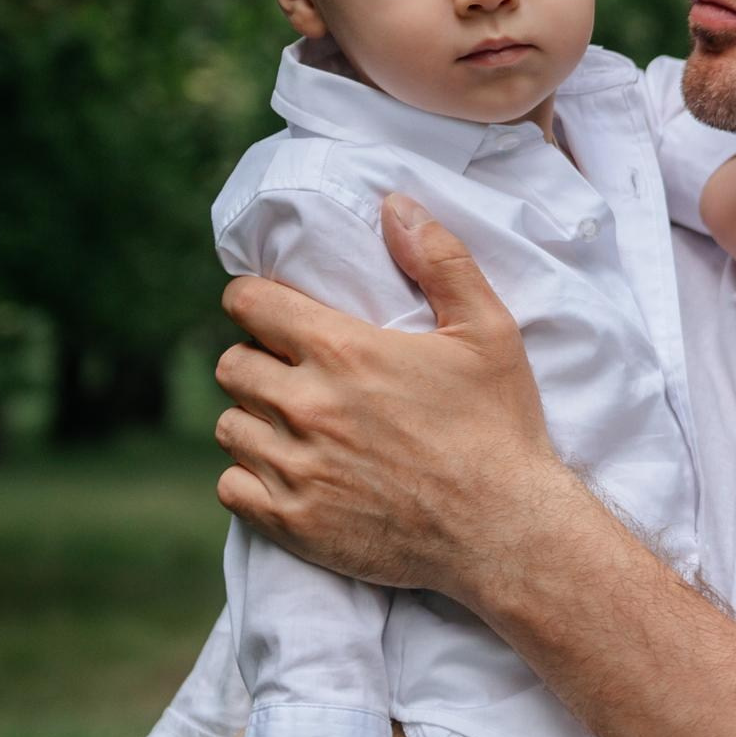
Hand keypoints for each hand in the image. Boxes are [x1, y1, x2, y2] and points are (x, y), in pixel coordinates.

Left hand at [215, 195, 561, 598]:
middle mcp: (308, 408)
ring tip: (290, 427)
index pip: (248, 305)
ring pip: (228, 428)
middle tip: (291, 374)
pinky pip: (230, 488)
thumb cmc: (501, 427)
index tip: (274, 314)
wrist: (507, 531)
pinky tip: (286, 474)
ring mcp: (297, 470)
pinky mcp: (295, 523)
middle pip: (231, 366)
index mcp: (343, 352)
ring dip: (253, 421)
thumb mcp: (488, 330)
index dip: (255, 302)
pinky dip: (249, 479)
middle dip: (256, 362)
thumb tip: (394, 205)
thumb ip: (440, 259)